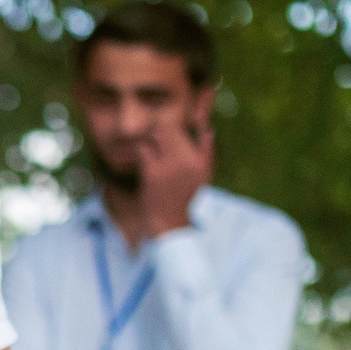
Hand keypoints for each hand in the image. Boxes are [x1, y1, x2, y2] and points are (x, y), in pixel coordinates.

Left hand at [141, 108, 214, 234]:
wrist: (170, 224)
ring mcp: (169, 166)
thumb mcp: (203, 177)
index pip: (184, 129)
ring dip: (147, 138)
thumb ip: (207, 153)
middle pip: (167, 128)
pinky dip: (141, 151)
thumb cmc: (186, 200)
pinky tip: (142, 159)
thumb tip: (209, 130)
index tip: (162, 132)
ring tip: (146, 147)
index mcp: (199, 161)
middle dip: (155, 129)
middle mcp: (187, 161)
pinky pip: (143, 150)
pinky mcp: (153, 173)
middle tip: (150, 138)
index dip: (170, 126)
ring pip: (155, 135)